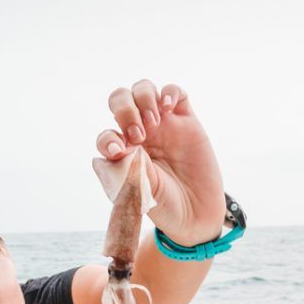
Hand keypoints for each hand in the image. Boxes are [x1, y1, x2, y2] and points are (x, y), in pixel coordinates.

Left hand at [95, 80, 225, 246]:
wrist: (197, 213)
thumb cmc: (164, 206)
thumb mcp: (138, 193)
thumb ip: (124, 170)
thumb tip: (109, 151)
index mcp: (123, 152)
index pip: (107, 134)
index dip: (107, 139)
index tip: (118, 152)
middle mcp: (139, 133)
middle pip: (121, 100)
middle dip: (124, 110)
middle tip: (139, 135)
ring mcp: (163, 125)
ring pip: (144, 90)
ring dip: (143, 100)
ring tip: (153, 122)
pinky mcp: (187, 121)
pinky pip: (175, 92)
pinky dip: (169, 92)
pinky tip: (168, 107)